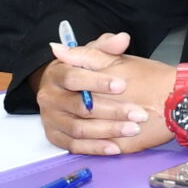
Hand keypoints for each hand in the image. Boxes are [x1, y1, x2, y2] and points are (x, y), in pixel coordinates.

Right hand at [36, 31, 179, 156]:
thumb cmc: (84, 71)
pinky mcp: (54, 136)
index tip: (122, 85)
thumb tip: (122, 39)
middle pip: (79, 107)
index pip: (74, 78)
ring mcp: (50, 118)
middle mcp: (49, 97)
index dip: (98, 82)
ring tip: (132, 129)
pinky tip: (116, 147)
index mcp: (56, 73)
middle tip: (138, 113)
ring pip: (79, 129)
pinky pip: (74, 146)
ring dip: (107, 131)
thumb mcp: (95, 55)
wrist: (66, 90)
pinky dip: (95, 148)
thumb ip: (108, 47)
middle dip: (111, 110)